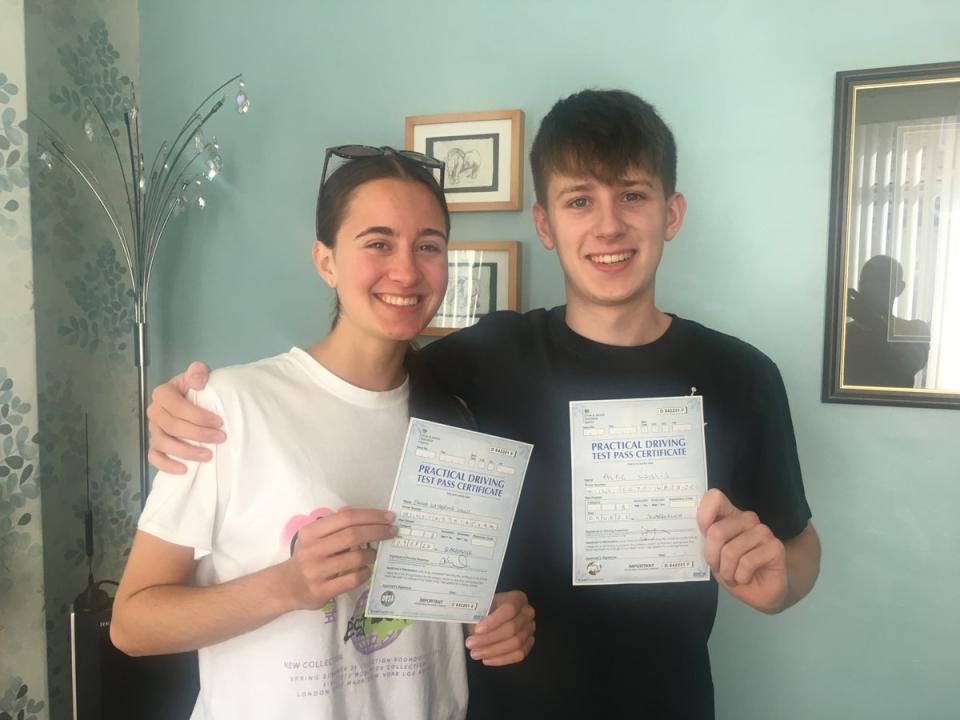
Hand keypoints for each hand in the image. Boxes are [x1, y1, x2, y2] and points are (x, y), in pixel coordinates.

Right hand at [147, 361, 224, 473]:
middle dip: (198, 434)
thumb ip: (198, 371)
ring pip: (164, 444)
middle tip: (220, 438)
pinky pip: (154, 458)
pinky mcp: (155, 445)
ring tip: (208, 455)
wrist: (194, 399)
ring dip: (186, 452)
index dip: (198, 416)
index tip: (220, 422)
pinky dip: (167, 465)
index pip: (177, 407)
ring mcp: (153, 430)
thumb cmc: (197, 388)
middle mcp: (154, 412)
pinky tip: (184, 470)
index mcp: (163, 394)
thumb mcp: (199, 373)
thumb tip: (197, 382)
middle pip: (172, 427)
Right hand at [280, 509, 397, 610]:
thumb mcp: (314, 537)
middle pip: (352, 536)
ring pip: (354, 558)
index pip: (346, 518)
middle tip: (392, 531)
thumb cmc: (307, 557)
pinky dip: (364, 573)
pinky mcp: (322, 591)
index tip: (388, 517)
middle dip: (377, 531)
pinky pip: (351, 580)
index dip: (370, 516)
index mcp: (311, 532)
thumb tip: (361, 514)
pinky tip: (366, 570)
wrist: (286, 586)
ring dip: (371, 554)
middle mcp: (312, 550)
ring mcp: (316, 572)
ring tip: (375, 553)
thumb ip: (335, 526)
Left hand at [465, 590, 534, 665]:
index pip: (509, 609)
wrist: (493, 614)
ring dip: (493, 651)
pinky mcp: (529, 644)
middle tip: (471, 644)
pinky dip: (502, 659)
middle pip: (512, 629)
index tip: (476, 630)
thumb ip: (480, 616)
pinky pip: (519, 655)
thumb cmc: (486, 609)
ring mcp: (530, 629)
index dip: (493, 622)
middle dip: (489, 639)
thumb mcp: (482, 607)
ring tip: (475, 653)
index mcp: (517, 598)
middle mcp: (527, 613)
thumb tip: (475, 631)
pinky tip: (487, 660)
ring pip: (516, 644)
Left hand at [697, 489, 787, 613]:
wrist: (760, 593)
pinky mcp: (775, 547)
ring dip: (727, 572)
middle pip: (717, 531)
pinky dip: (740, 577)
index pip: (715, 498)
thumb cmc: (735, 571)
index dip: (703, 514)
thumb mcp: (714, 556)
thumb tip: (692, 533)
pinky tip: (745, 578)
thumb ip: (706, 541)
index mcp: (730, 516)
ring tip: (732, 576)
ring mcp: (763, 532)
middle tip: (718, 568)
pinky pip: (747, 562)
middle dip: (712, 557)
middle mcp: (747, 520)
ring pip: (731, 551)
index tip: (702, 533)